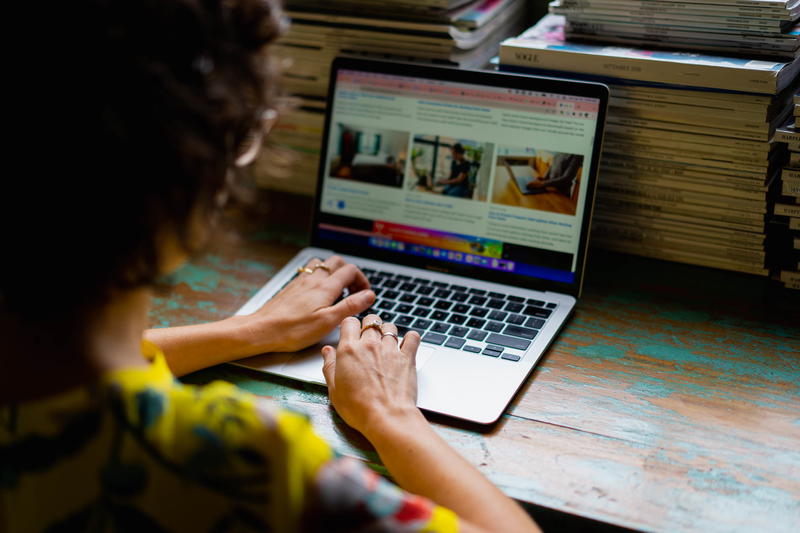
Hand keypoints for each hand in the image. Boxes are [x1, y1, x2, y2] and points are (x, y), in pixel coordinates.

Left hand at [238, 256, 374, 352]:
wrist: (262, 329)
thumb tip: (369, 295)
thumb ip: (350, 306)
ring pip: (321, 264)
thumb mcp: (328, 321)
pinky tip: (318, 294)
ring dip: (333, 272)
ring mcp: (301, 281)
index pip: (350, 270)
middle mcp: (313, 279)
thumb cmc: (293, 330)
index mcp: (325, 287)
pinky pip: (309, 273)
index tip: (365, 294)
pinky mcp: (291, 287)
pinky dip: (320, 277)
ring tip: (337, 290)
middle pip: (337, 262)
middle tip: (354, 290)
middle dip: (350, 273)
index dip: (362, 280)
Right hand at [321, 314, 421, 437]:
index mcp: (349, 350)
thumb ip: (330, 366)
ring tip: (386, 343)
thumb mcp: (334, 389)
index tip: (351, 333)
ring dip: (387, 332)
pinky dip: (411, 338)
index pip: (349, 322)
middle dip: (369, 326)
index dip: (350, 326)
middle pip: (371, 321)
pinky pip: (412, 337)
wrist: (386, 417)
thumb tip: (327, 351)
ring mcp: (390, 349)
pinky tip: (407, 344)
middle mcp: (370, 345)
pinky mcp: (407, 358)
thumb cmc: (359, 408)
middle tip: (368, 338)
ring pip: (390, 327)